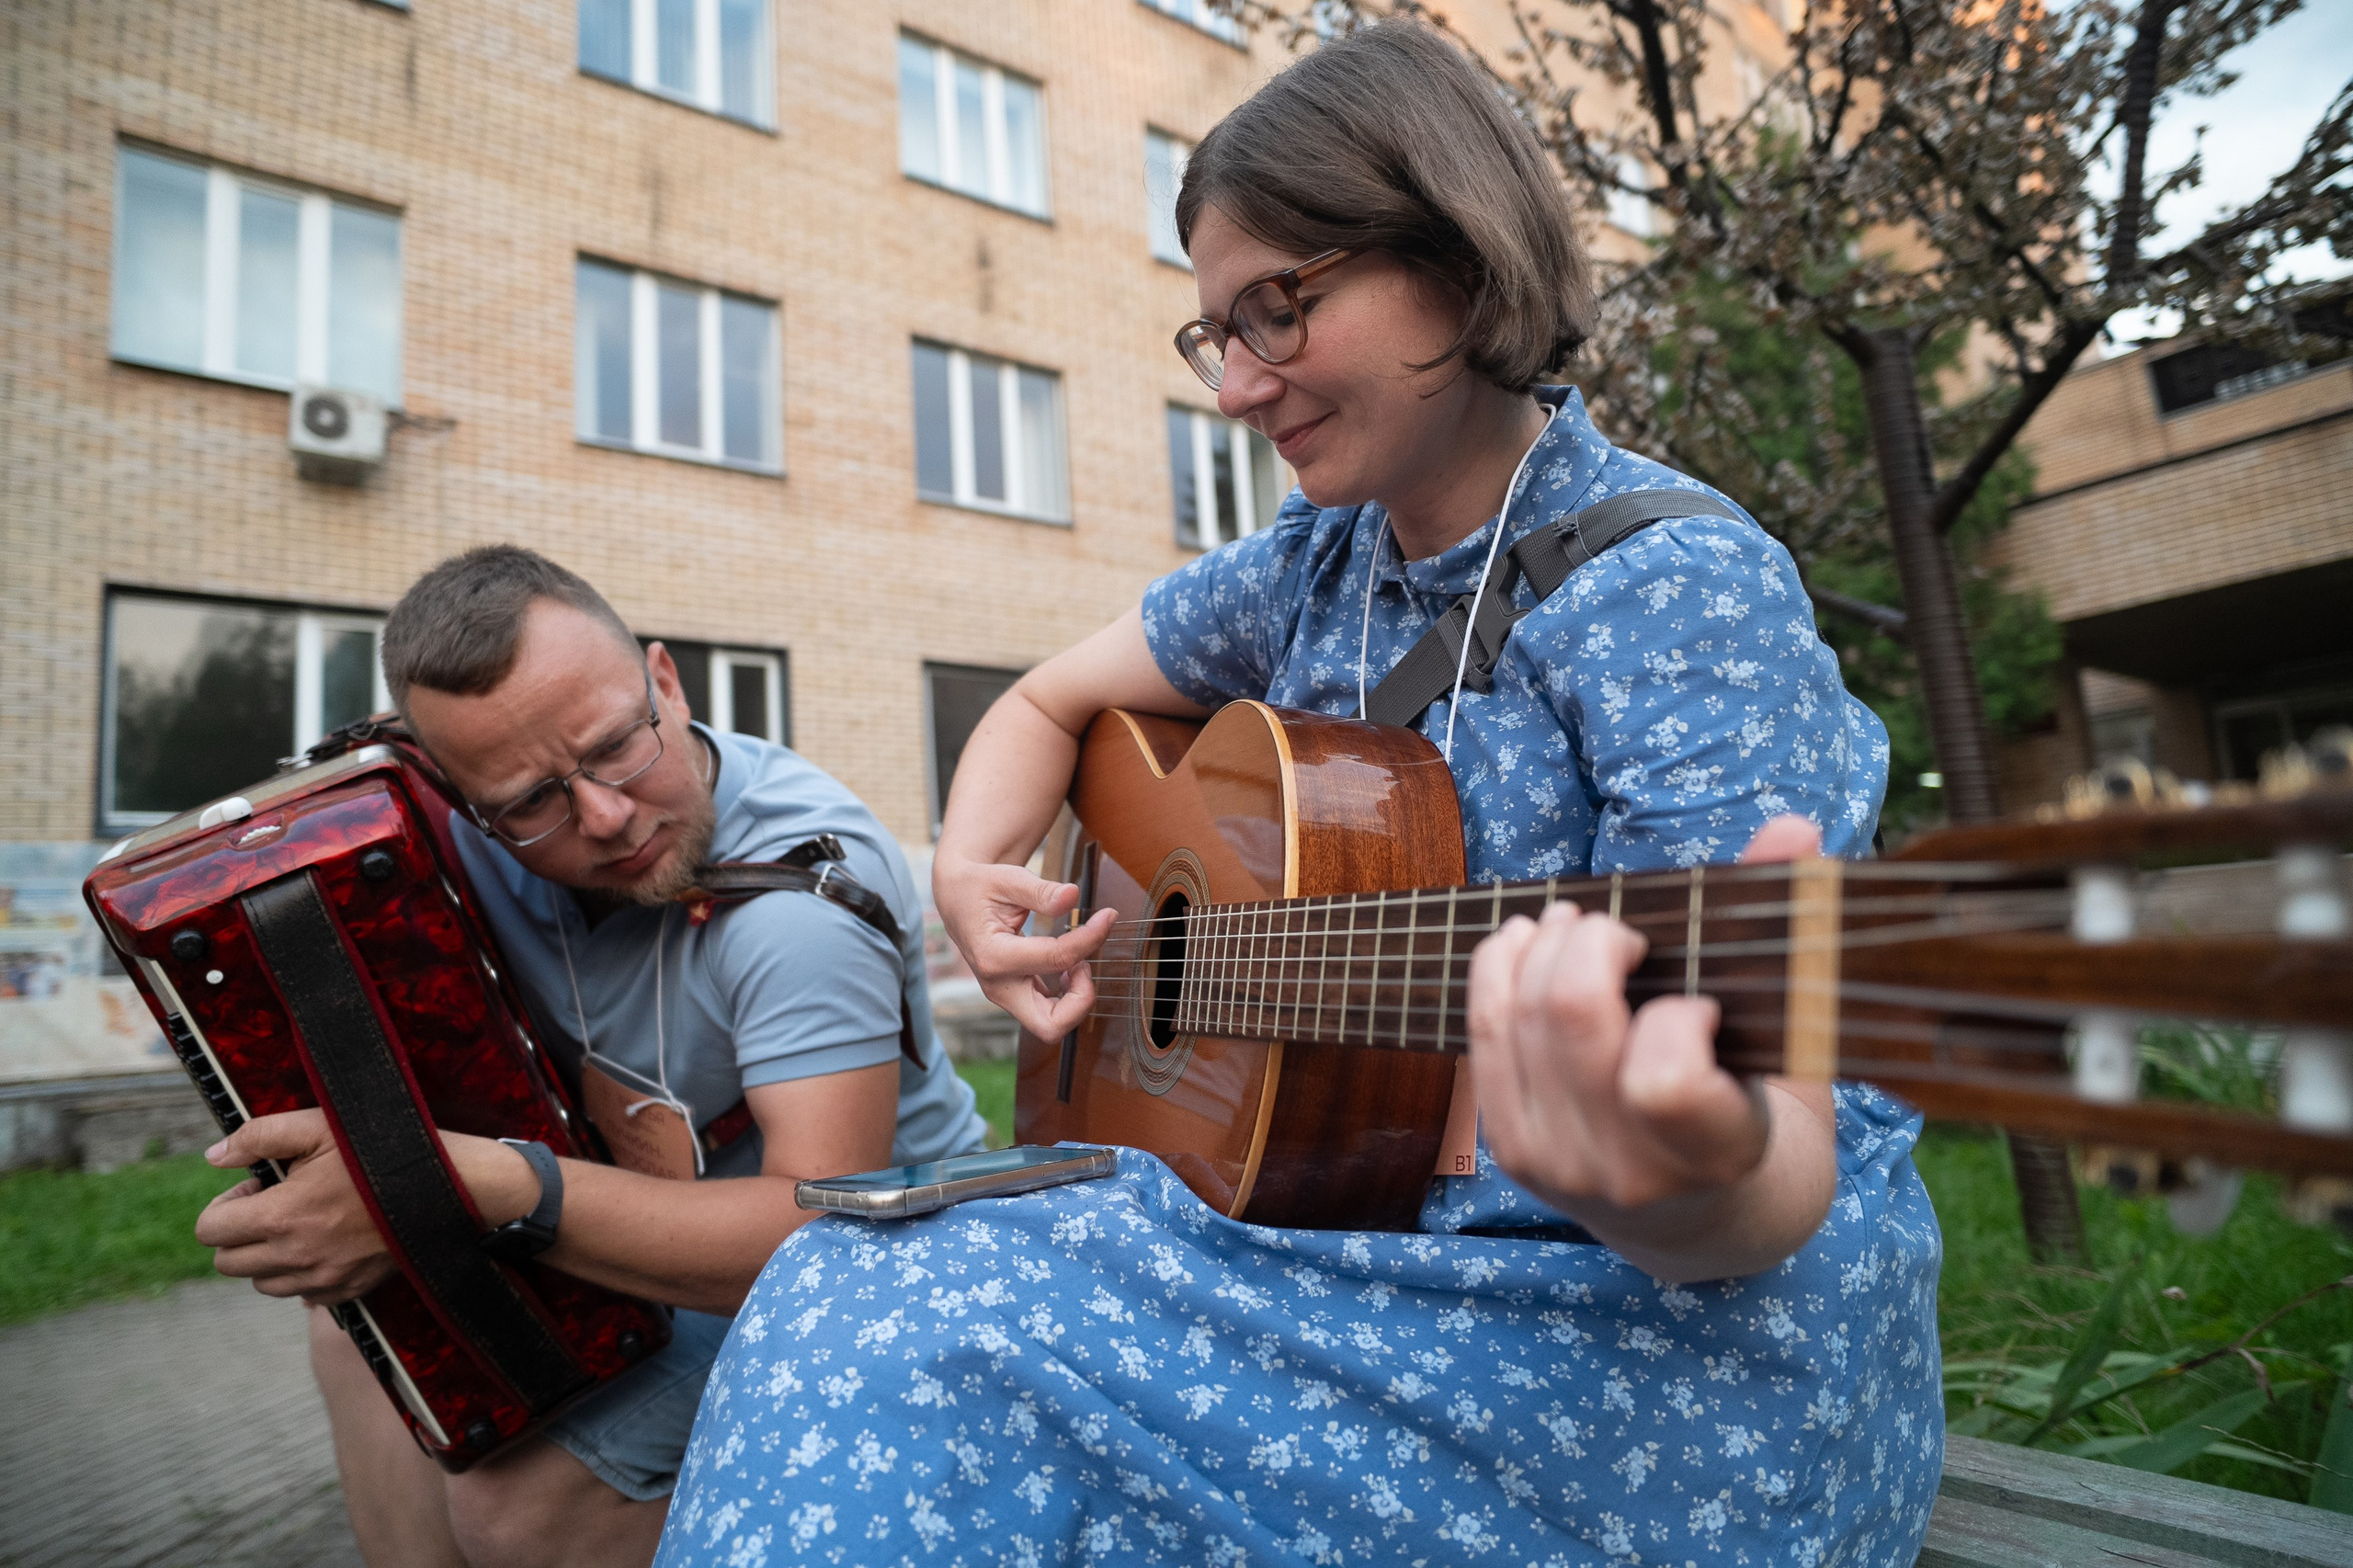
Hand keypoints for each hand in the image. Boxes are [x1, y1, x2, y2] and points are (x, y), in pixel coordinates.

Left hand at [196, 1109, 398, 1305]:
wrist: (445, 1188)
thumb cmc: (380, 1151)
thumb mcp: (319, 1126)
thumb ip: (258, 1136)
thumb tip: (213, 1156)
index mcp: (280, 1217)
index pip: (210, 1231)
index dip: (225, 1205)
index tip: (257, 1187)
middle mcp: (295, 1258)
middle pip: (228, 1263)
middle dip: (239, 1233)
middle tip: (274, 1204)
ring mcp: (321, 1279)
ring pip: (261, 1283)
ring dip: (266, 1257)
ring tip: (299, 1224)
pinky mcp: (346, 1291)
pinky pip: (300, 1295)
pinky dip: (300, 1274)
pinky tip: (324, 1243)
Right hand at [933, 852, 1113, 1038]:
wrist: (957, 899)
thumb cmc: (979, 888)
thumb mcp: (1007, 879)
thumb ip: (1041, 891)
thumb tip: (1072, 896)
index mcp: (994, 956)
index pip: (1056, 959)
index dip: (1091, 938)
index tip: (1108, 916)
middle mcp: (998, 985)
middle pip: (1050, 1026)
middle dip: (1080, 1001)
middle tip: (1086, 965)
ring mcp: (1005, 995)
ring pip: (1050, 1026)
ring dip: (1075, 999)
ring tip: (1077, 961)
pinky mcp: (1015, 995)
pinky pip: (1048, 1012)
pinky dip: (1068, 996)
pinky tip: (1069, 966)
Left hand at [1467, 815, 1831, 1221]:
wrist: (1702, 1226)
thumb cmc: (1755, 1115)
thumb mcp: (1791, 1050)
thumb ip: (1791, 935)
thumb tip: (1796, 827)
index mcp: (1714, 1153)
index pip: (1664, 1082)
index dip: (1676, 1016)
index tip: (1699, 1001)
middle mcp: (1626, 1170)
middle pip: (1570, 1019)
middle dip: (1591, 944)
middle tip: (1621, 932)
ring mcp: (1558, 1164)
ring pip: (1516, 1017)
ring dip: (1539, 947)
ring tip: (1572, 926)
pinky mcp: (1512, 1149)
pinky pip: (1480, 1037)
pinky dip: (1497, 972)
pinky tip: (1524, 944)